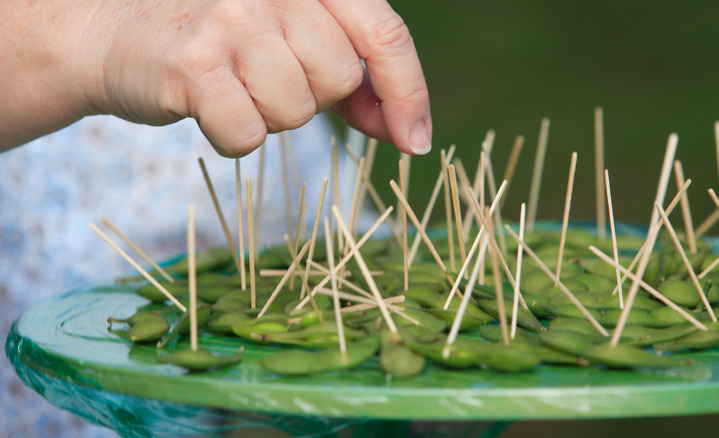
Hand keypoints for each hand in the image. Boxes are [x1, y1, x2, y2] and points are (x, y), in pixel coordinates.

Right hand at [0, 0, 431, 155]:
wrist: (114, 33)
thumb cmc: (218, 42)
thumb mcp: (293, 40)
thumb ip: (352, 75)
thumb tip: (406, 130)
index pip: (384, 32)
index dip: (408, 92)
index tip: (414, 142)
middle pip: (340, 77)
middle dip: (313, 96)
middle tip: (264, 76)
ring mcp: (233, 17)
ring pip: (298, 110)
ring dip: (270, 115)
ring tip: (232, 85)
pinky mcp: (194, 62)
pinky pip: (249, 134)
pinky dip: (232, 137)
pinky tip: (207, 107)